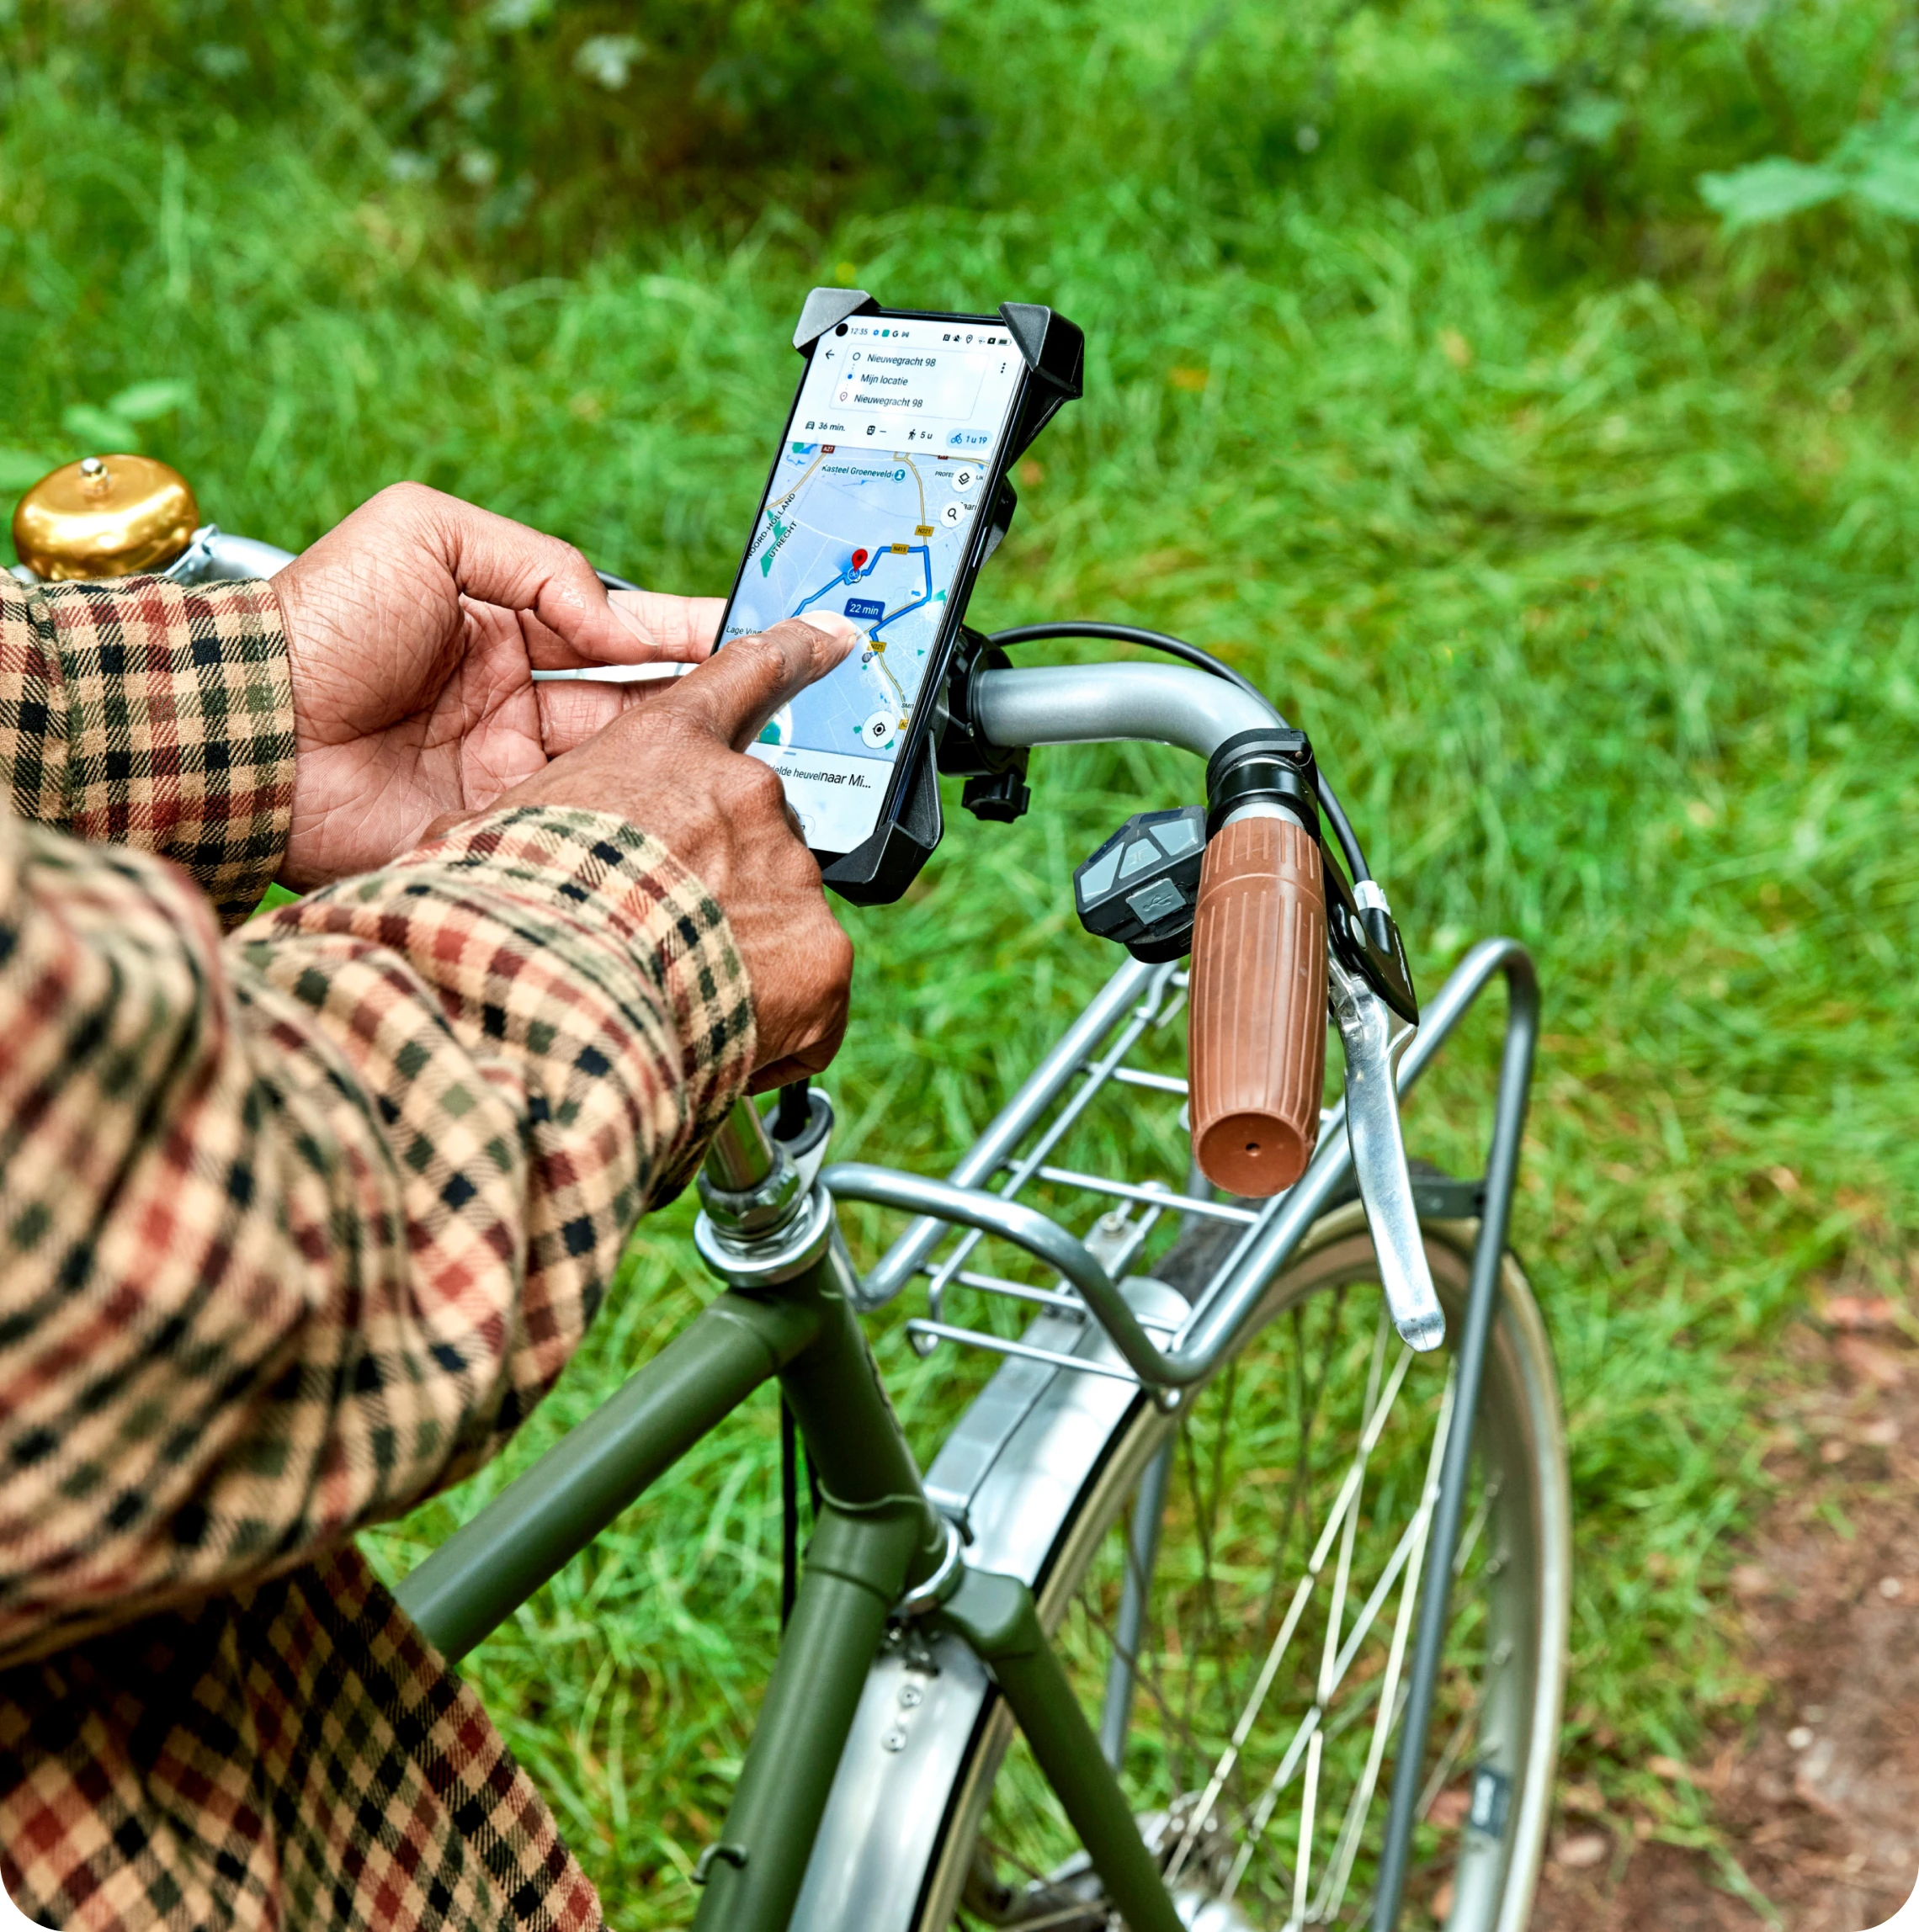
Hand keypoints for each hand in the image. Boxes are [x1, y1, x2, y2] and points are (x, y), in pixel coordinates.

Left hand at [271, 481, 722, 889]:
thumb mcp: (426, 535)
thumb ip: (537, 562)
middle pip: (641, 703)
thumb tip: (617, 623)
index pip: (625, 630)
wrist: (247, 727)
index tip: (766, 633)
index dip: (696, 631)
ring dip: (682, 758)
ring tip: (749, 749)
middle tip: (785, 697)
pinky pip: (578, 824)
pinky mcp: (494, 830)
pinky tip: (675, 805)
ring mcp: (509, 772)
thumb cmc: (319, 621)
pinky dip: (628, 815)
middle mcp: (518, 702)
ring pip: (623, 767)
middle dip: (712, 699)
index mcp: (507, 628)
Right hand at [470, 613, 860, 1089]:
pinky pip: (811, 990)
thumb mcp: (495, 832)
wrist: (560, 1003)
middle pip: (754, 835)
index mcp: (667, 747)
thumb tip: (474, 836)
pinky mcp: (823, 953)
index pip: (744, 675)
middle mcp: (745, 795)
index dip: (794, 652)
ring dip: (741, 951)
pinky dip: (777, 1016)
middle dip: (720, 882)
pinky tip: (718, 1034)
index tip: (836, 638)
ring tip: (673, 996)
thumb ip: (537, 814)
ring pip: (781, 913)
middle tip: (661, 938)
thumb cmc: (510, 914)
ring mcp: (792, 871)